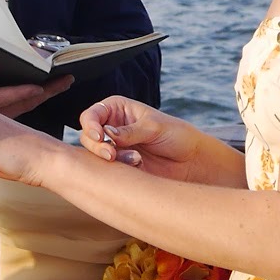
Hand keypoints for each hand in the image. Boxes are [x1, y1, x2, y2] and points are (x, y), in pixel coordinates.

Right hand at [78, 96, 209, 179]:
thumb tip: (107, 133)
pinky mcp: (119, 166)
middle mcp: (112, 127)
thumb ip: (129, 131)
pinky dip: (119, 169)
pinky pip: (107, 169)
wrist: (191, 160)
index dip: (90, 125)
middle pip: (87, 136)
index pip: (92, 115)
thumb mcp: (154, 127)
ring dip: (110, 158)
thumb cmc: (176, 135)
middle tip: (112, 155)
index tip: (100, 136)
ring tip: (135, 159)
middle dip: (97, 146)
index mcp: (117, 109)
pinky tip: (138, 165)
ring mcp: (114, 148)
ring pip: (95, 155)